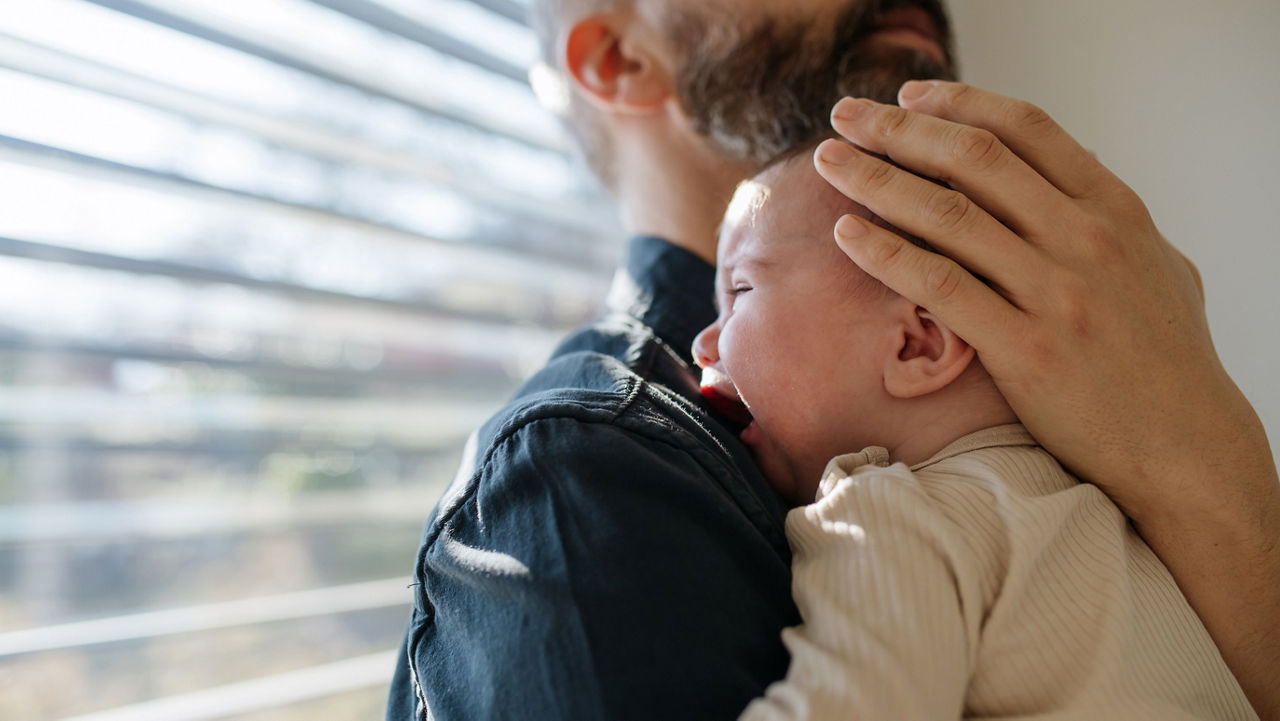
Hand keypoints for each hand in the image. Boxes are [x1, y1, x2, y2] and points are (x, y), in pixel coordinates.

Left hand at [812, 81, 1278, 716]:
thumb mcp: (1156, 267)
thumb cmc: (1167, 359)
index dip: (960, 103)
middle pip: (974, 159)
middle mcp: (1086, 239)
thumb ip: (1105, 222)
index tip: (907, 95)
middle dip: (898, 130)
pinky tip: (847, 233)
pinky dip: (887, 253)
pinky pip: (941, 286)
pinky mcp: (1026, 350)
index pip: (1027, 130)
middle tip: (844, 117)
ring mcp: (1057, 293)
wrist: (1186, 449)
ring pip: (948, 215)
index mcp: (1116, 210)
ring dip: (878, 180)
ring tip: (828, 163)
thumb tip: (1059, 186)